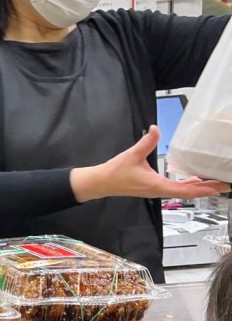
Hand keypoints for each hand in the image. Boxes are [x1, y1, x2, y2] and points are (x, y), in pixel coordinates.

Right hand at [71, 126, 231, 202]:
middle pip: (188, 193)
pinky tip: (193, 180)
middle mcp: (159, 191)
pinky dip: (187, 186)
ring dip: (198, 188)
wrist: (101, 183)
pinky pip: (174, 189)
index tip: (218, 187)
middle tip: (224, 185)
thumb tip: (156, 127)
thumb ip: (147, 141)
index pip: (185, 190)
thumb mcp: (132, 155)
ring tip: (213, 183)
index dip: (203, 189)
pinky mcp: (152, 188)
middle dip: (206, 189)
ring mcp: (156, 191)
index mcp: (156, 185)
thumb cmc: (115, 172)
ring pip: (182, 192)